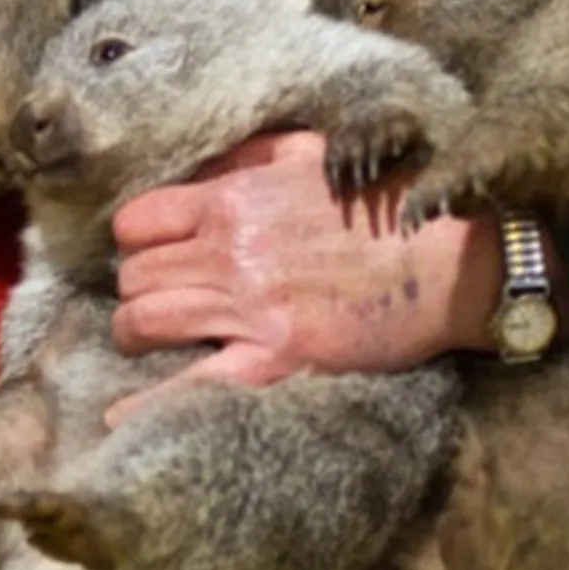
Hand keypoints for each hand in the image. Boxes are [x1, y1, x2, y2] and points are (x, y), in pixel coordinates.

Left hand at [104, 131, 503, 422]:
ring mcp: (248, 308)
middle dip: (140, 285)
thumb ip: (249, 156)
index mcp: (235, 199)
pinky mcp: (274, 358)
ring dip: (139, 331)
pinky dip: (147, 403)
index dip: (137, 239)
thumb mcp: (312, 154)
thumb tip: (202, 169)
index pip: (137, 221)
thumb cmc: (384, 203)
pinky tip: (121, 415)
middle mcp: (229, 251)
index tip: (151, 250)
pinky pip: (188, 385)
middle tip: (161, 295)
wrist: (447, 259)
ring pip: (144, 321)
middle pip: (135, 275)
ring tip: (152, 337)